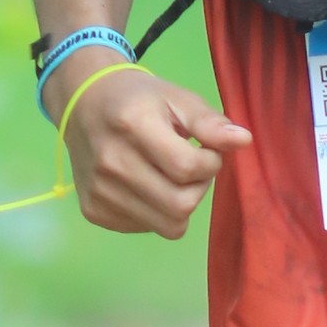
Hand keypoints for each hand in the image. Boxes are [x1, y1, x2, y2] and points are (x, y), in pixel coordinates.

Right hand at [48, 63, 252, 237]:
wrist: (82, 103)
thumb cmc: (138, 99)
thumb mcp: (177, 98)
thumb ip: (209, 122)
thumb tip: (243, 140)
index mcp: (132, 126)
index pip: (187, 168)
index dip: (210, 163)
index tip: (204, 149)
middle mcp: (110, 163)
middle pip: (180, 206)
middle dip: (199, 189)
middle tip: (192, 167)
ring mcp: (99, 191)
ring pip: (166, 225)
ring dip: (180, 204)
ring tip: (170, 176)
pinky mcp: (93, 211)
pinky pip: (145, 228)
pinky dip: (156, 212)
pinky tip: (147, 185)